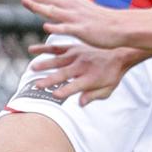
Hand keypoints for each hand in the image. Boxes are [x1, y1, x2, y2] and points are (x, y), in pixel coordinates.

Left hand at [8, 0, 123, 47]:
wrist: (121, 27)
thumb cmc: (100, 20)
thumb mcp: (80, 8)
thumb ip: (64, 6)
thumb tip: (50, 4)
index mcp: (69, 0)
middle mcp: (70, 5)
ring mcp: (76, 17)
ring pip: (54, 10)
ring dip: (38, 5)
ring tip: (23, 0)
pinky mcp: (82, 29)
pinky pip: (67, 28)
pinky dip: (57, 27)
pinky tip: (46, 26)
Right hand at [24, 42, 138, 104]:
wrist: (120, 52)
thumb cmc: (112, 74)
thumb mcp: (108, 90)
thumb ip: (93, 96)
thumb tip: (80, 103)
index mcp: (90, 79)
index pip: (75, 86)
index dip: (65, 91)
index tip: (54, 95)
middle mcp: (81, 67)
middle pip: (63, 74)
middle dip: (50, 80)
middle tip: (37, 85)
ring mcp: (76, 55)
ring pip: (58, 60)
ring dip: (45, 64)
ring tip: (33, 68)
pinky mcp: (73, 47)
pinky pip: (56, 47)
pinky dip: (44, 48)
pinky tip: (31, 50)